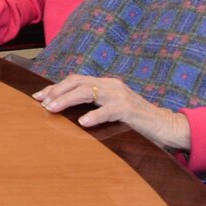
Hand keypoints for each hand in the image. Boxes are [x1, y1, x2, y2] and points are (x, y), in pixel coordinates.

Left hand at [36, 74, 190, 150]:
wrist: (166, 125)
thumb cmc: (137, 120)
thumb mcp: (112, 108)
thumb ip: (95, 105)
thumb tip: (69, 111)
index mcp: (106, 84)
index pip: (76, 80)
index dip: (56, 87)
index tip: (39, 96)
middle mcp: (111, 85)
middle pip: (77, 82)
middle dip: (56, 91)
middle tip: (41, 103)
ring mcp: (120, 96)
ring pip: (87, 92)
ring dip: (66, 100)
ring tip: (52, 109)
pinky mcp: (129, 110)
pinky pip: (108, 111)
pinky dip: (94, 116)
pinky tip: (83, 122)